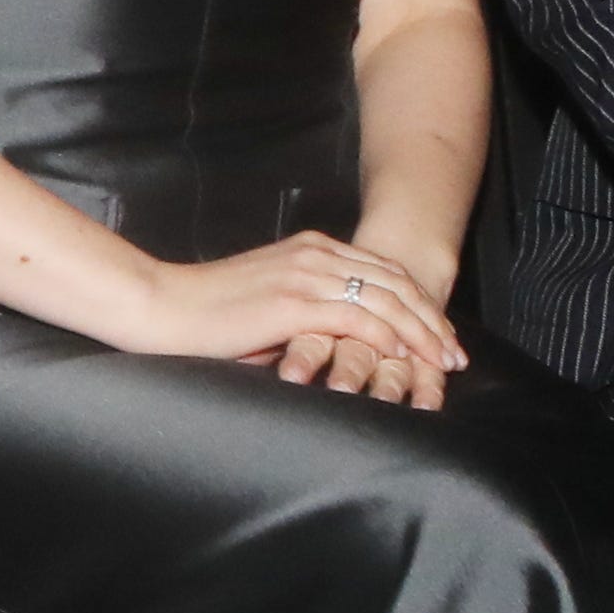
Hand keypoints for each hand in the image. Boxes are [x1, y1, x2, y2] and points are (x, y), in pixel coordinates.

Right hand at [109, 232, 463, 391]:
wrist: (159, 306)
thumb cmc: (202, 315)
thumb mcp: (265, 305)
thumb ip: (304, 315)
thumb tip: (328, 347)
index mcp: (311, 250)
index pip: (383, 273)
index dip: (418, 304)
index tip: (438, 336)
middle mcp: (315, 255)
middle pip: (395, 284)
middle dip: (431, 321)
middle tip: (454, 354)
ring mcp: (306, 277)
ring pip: (385, 301)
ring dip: (420, 333)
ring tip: (441, 362)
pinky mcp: (293, 304)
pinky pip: (358, 319)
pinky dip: (388, 339)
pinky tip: (404, 359)